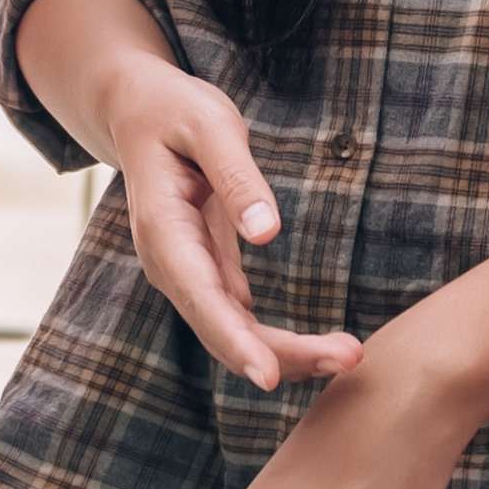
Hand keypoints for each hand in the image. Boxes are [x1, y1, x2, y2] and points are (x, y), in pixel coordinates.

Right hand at [88, 55, 358, 393]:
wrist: (138, 112)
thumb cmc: (174, 112)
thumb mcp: (210, 126)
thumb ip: (238, 178)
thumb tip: (267, 233)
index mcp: (163, 230)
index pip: (200, 297)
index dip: (235, 341)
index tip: (271, 376)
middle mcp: (170, 263)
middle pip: (223, 328)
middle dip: (283, 354)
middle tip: (350, 356)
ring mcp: (186, 272)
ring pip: (233, 331)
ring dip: (288, 353)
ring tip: (348, 354)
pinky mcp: (206, 271)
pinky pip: (239, 319)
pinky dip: (277, 339)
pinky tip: (320, 349)